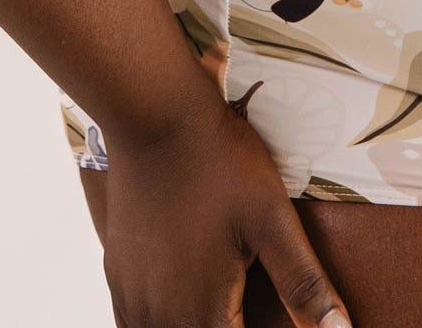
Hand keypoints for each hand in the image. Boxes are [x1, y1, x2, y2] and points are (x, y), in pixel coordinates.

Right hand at [100, 98, 351, 327]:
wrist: (155, 115)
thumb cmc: (220, 163)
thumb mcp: (272, 219)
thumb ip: (303, 284)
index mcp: (202, 315)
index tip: (279, 321)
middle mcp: (160, 320)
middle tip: (255, 308)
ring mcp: (133, 300)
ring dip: (200, 327)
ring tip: (226, 307)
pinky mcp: (117, 277)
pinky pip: (133, 325)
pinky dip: (163, 324)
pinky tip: (185, 305)